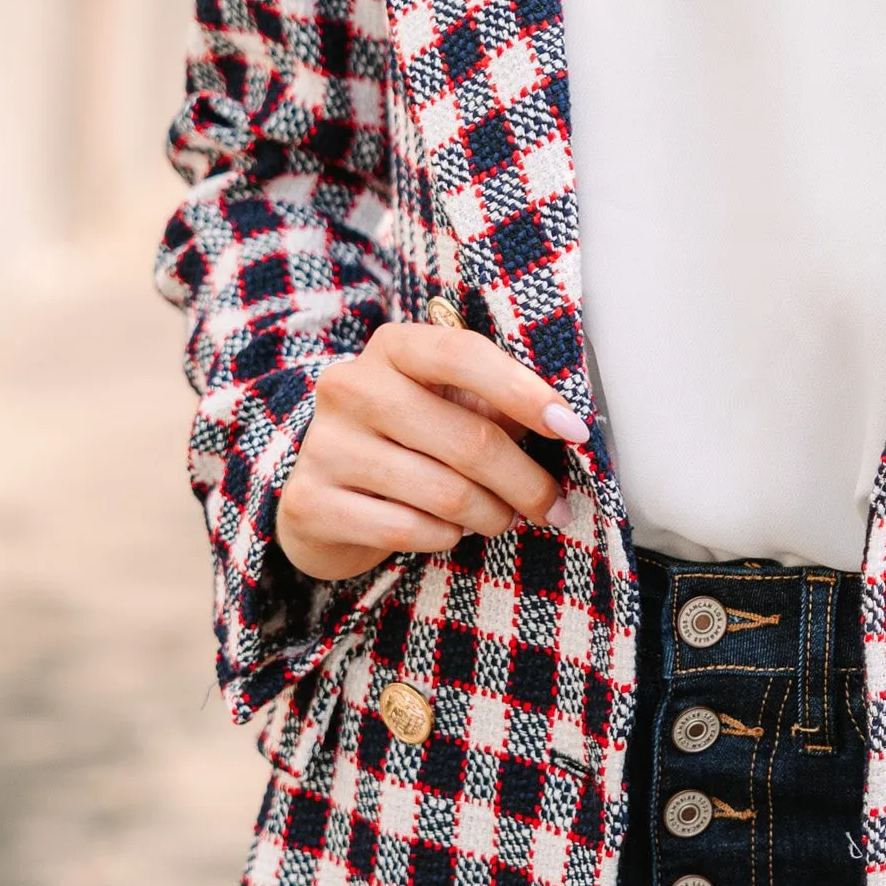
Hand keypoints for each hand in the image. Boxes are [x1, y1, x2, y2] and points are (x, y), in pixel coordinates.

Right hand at [275, 320, 589, 583]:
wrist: (320, 493)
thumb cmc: (405, 441)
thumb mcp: (445, 406)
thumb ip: (497, 406)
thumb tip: (566, 428)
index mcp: (392, 347)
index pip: (465, 355)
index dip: (527, 392)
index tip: (574, 429)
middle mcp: (351, 386)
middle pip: (470, 438)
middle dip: (526, 481)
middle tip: (552, 506)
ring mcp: (326, 445)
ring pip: (446, 492)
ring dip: (492, 515)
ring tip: (501, 518)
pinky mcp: (310, 503)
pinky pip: (409, 530)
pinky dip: (446, 537)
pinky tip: (449, 532)